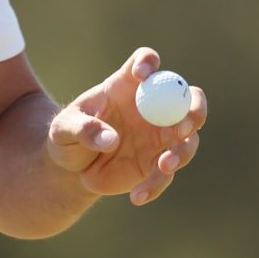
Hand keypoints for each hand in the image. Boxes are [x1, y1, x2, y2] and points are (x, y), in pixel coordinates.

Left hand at [45, 48, 206, 205]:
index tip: (142, 75)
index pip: (144, 62)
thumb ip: (82, 128)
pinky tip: (137, 195)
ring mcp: (158, 136)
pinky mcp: (155, 164)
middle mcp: (150, 107)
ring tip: (164, 165)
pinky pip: (166, 174)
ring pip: (188, 138)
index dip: (148, 63)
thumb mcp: (64, 129)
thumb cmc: (67, 135)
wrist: (69, 168)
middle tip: (187, 124)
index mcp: (126, 86)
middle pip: (186, 97)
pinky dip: (156, 184)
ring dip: (183, 151)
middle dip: (195, 107)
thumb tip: (109, 139)